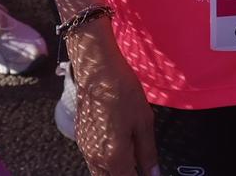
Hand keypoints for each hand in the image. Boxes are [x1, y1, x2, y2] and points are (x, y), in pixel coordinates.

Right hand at [66, 34, 159, 175]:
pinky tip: (119, 146)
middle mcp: (96, 158)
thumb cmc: (121, 91)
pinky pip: (94, 161)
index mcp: (114, 157)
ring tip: (132, 156)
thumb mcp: (144, 121)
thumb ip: (148, 153)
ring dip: (116, 171)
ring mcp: (86, 150)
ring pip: (101, 174)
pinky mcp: (81, 140)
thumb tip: (154, 174)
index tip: (148, 173)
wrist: (96, 71)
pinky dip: (107, 162)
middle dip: (126, 174)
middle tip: (140, 165)